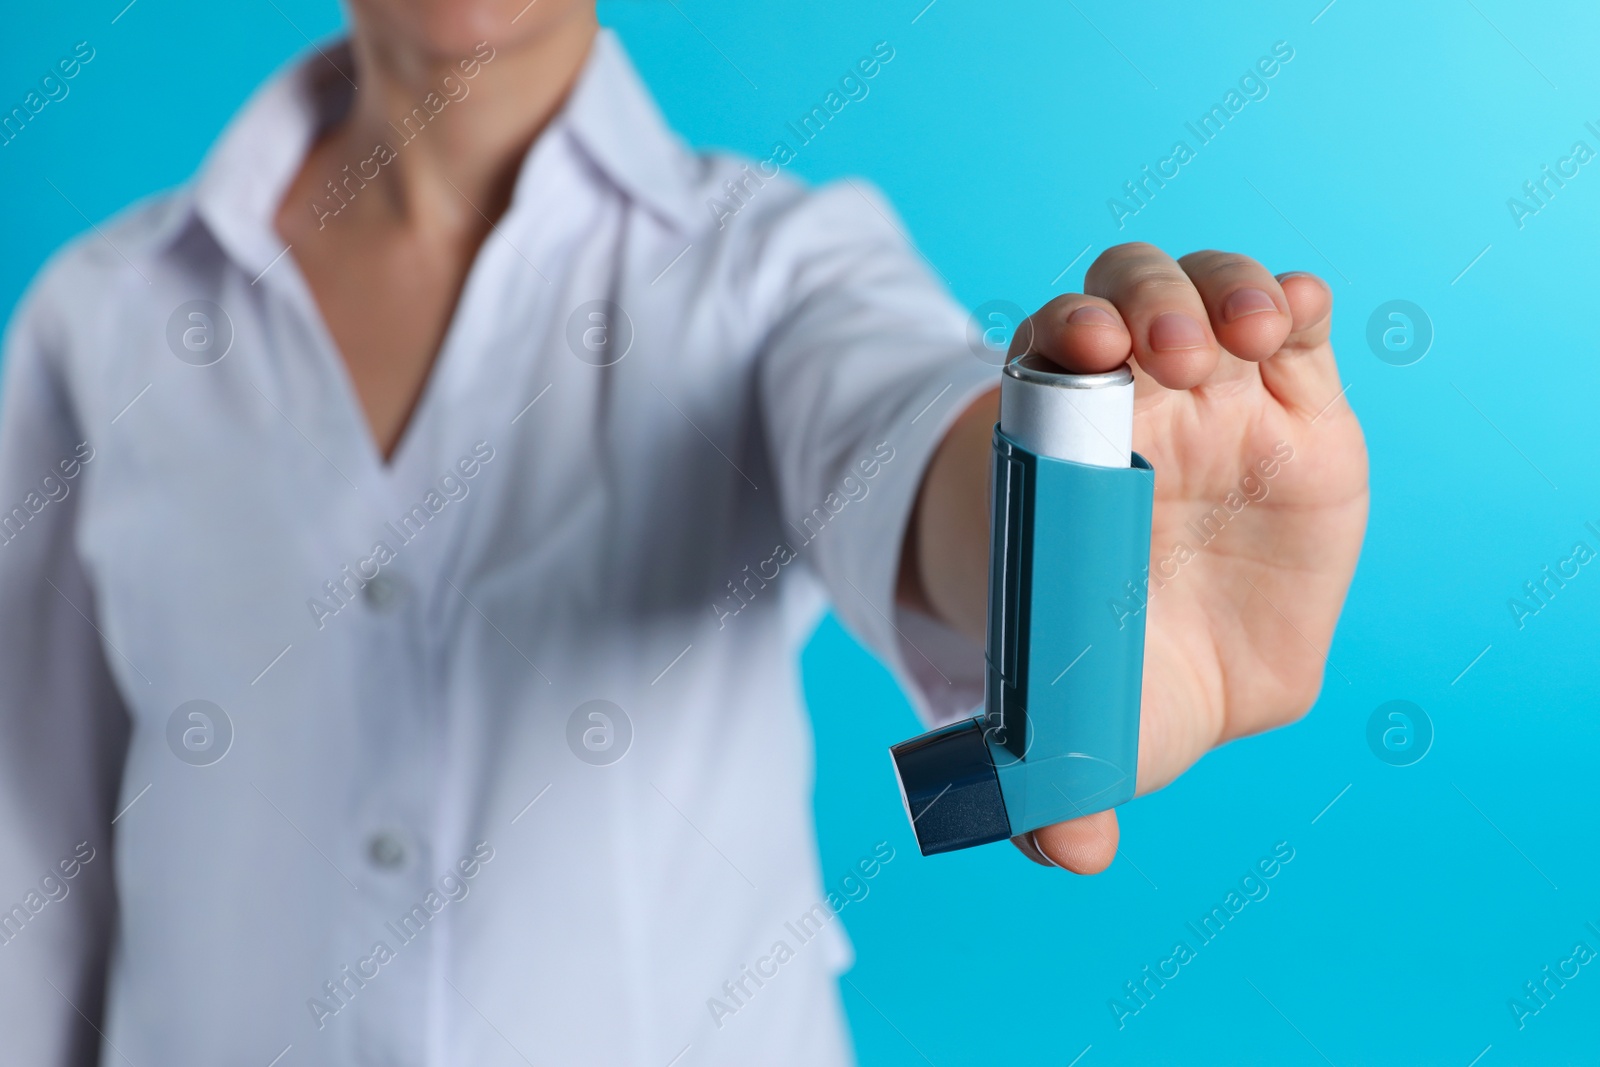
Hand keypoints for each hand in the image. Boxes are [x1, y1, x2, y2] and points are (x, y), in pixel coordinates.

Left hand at [1012, 243, 1368, 873]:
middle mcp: (1134, 408)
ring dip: (1218, 293)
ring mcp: (1217, 398)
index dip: (1056, 342)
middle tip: (1151, 354)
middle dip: (1135, 304)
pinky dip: (1288, 301)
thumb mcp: (1085, 726)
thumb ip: (1060, 786)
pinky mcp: (1298, 405)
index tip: (1075, 356)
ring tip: (1236, 336)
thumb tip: (1068, 858)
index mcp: (1065, 457)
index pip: (1047, 361)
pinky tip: (1290, 314)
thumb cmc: (1113, 671)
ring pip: (1207, 291)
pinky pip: (1289, 323)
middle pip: (1123, 297)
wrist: (1184, 664)